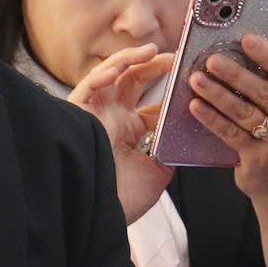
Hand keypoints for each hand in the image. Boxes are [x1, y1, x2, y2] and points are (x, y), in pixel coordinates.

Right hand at [68, 46, 176, 222]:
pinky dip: (102, 75)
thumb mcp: (157, 172)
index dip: (169, 91)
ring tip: (152, 51)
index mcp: (129, 133)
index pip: (150, 104)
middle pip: (131, 81)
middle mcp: (111, 120)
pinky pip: (86, 87)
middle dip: (152, 66)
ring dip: (129, 59)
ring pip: (108, 75)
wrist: (100, 216)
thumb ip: (168, 151)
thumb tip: (183, 136)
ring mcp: (95, 115)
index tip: (189, 81)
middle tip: (174, 58)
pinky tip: (118, 69)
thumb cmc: (124, 199)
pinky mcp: (78, 116)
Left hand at [184, 33, 267, 204]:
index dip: (267, 55)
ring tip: (196, 79)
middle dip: (235, 74)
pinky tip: (195, 106)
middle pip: (264, 92)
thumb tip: (236, 53)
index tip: (246, 38)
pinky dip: (211, 118)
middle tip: (212, 59)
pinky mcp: (261, 158)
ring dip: (218, 94)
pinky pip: (231, 133)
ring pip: (245, 112)